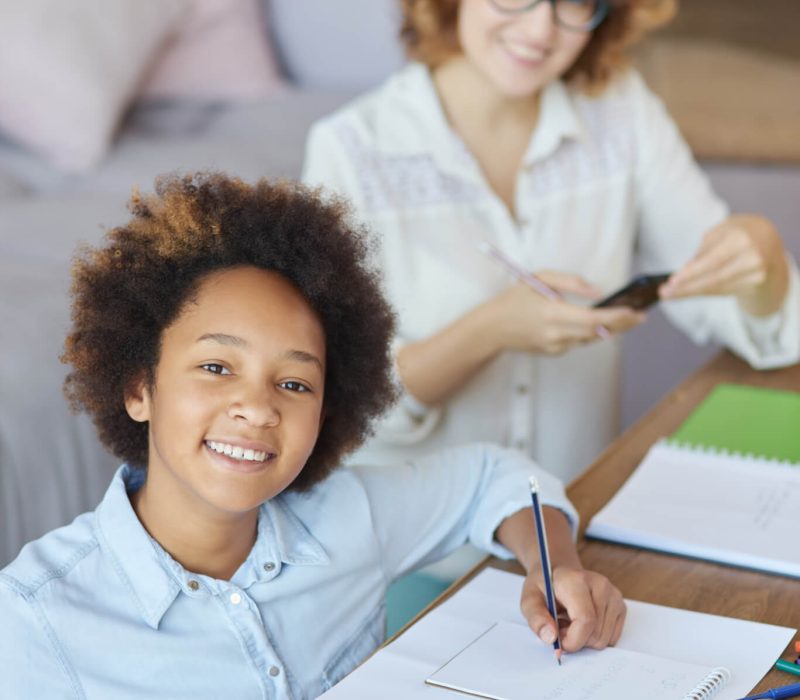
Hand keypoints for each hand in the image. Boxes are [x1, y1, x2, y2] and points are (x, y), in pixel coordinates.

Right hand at [485, 271, 644, 354]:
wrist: (492, 328)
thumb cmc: (515, 298)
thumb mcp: (539, 278)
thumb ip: (570, 281)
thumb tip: (598, 291)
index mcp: (552, 312)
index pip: (592, 319)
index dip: (616, 317)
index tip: (635, 312)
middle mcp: (555, 333)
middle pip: (598, 332)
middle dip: (622, 325)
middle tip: (641, 316)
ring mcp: (554, 346)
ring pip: (590, 338)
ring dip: (610, 329)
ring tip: (629, 319)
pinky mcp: (553, 352)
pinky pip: (578, 341)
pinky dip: (589, 332)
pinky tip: (600, 324)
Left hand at [520, 565, 625, 652]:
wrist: (559, 573)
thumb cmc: (544, 587)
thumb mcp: (529, 599)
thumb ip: (536, 618)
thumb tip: (550, 638)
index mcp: (576, 580)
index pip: (585, 619)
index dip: (573, 640)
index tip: (559, 643)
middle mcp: (600, 585)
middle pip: (596, 634)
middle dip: (576, 640)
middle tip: (560, 627)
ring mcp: (613, 595)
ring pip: (605, 639)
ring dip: (585, 639)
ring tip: (571, 623)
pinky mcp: (620, 605)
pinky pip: (612, 638)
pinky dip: (596, 637)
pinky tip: (584, 623)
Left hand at [660, 215, 788, 316]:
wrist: (767, 240)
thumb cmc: (734, 233)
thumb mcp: (719, 233)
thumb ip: (703, 252)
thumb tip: (685, 272)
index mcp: (740, 238)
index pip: (712, 261)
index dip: (691, 273)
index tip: (671, 281)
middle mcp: (752, 257)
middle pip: (714, 278)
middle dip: (686, 287)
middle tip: (664, 293)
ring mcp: (756, 273)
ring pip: (717, 287)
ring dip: (690, 292)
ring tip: (669, 294)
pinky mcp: (755, 284)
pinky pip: (723, 291)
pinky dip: (703, 292)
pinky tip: (687, 292)